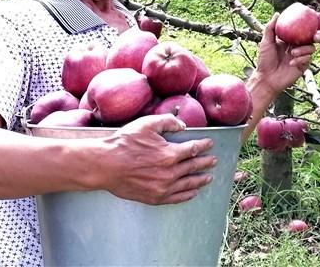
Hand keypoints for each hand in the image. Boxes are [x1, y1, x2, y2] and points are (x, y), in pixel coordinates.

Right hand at [99, 115, 216, 204]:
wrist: (105, 165)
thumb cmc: (124, 143)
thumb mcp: (146, 124)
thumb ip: (168, 121)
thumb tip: (182, 125)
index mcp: (170, 154)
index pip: (193, 149)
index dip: (203, 145)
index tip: (209, 143)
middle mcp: (170, 173)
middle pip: (194, 167)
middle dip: (206, 162)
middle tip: (214, 160)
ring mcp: (163, 187)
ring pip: (188, 184)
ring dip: (200, 179)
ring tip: (208, 177)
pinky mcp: (154, 198)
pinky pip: (177, 197)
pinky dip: (187, 194)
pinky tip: (192, 192)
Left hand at [252, 13, 319, 96]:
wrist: (266, 78)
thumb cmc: (264, 60)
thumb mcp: (266, 42)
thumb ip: (270, 28)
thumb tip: (277, 14)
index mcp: (289, 40)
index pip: (301, 30)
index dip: (309, 26)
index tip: (312, 20)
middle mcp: (297, 47)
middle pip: (312, 39)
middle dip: (318, 36)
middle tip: (316, 36)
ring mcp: (300, 56)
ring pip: (311, 48)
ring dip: (304, 49)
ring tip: (293, 53)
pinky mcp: (303, 66)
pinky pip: (308, 59)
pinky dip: (300, 59)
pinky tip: (291, 63)